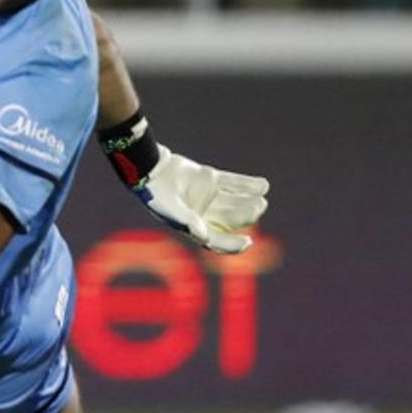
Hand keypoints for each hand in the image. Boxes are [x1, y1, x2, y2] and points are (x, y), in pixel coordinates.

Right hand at [134, 145, 267, 254]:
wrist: (148, 168)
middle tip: (258, 207)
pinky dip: (248, 184)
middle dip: (246, 215)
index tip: (247, 242)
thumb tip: (204, 237)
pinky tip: (263, 185)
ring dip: (249, 200)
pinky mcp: (210, 179)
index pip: (218, 240)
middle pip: (230, 218)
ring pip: (234, 201)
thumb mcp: (170, 211)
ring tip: (262, 198)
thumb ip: (188, 222)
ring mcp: (209, 195)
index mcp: (194, 227)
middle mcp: (204, 213)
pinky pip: (233, 183)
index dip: (233, 245)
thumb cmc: (154, 194)